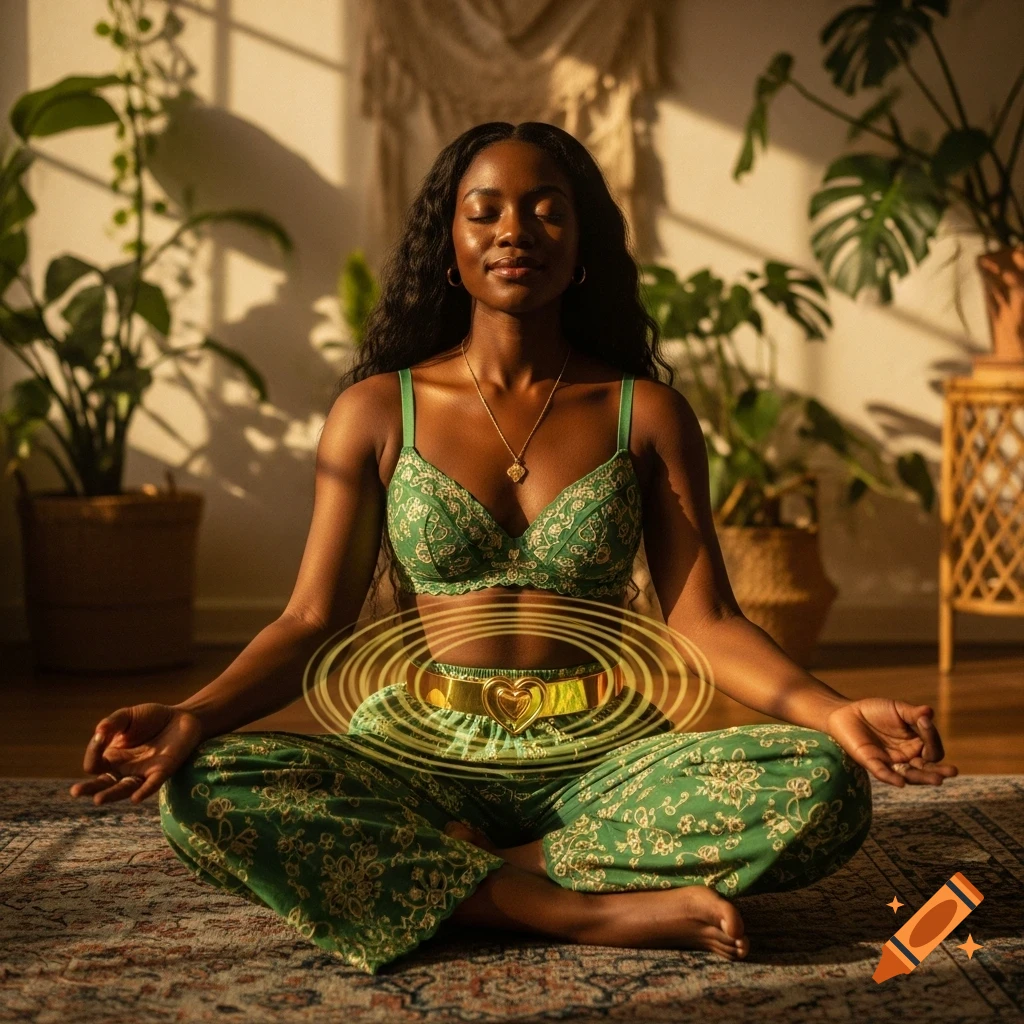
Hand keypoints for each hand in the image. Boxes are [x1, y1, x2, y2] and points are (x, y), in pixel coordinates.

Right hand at [68, 703, 203, 805]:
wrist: (183, 718)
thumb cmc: (152, 718)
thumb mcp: (128, 716)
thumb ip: (112, 723)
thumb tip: (99, 732)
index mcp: (111, 757)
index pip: (94, 763)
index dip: (94, 750)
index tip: (101, 734)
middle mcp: (123, 769)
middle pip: (102, 784)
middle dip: (88, 788)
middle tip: (75, 791)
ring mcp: (142, 773)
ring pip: (123, 789)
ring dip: (111, 795)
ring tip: (98, 800)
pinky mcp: (161, 772)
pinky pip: (151, 785)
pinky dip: (143, 791)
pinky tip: (135, 798)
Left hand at [825, 698, 958, 787]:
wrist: (846, 713)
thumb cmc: (874, 711)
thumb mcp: (896, 709)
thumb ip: (912, 714)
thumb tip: (929, 712)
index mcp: (915, 744)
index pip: (931, 747)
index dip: (931, 736)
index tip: (923, 720)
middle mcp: (906, 757)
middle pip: (926, 767)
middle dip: (939, 770)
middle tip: (952, 772)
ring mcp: (890, 762)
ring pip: (910, 774)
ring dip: (923, 777)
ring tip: (938, 780)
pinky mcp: (872, 763)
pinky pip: (883, 773)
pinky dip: (892, 778)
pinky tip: (901, 782)